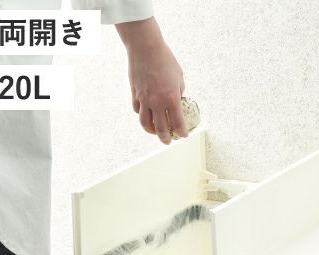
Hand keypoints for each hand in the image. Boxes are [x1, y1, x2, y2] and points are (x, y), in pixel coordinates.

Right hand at [116, 18, 186, 144]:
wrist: (145, 47)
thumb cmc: (165, 60)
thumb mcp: (179, 77)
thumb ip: (179, 92)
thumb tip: (178, 101)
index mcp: (171, 99)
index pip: (178, 123)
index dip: (182, 132)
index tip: (183, 135)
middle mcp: (157, 102)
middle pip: (161, 129)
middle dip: (166, 138)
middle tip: (168, 141)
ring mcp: (144, 99)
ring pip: (146, 124)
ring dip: (151, 131)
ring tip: (155, 133)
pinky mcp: (135, 94)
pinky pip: (137, 111)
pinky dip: (142, 116)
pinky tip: (146, 116)